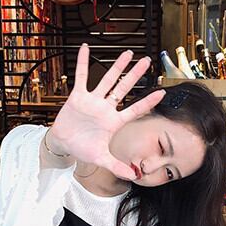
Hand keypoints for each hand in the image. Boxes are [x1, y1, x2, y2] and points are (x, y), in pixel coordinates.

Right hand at [47, 44, 165, 180]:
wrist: (63, 144)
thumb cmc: (83, 149)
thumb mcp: (101, 159)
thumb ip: (118, 166)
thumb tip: (134, 177)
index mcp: (114, 122)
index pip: (135, 110)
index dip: (148, 102)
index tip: (162, 92)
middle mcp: (106, 108)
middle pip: (124, 88)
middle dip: (135, 75)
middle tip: (147, 61)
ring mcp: (93, 101)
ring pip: (107, 80)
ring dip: (117, 66)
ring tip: (128, 52)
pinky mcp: (78, 97)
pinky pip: (81, 77)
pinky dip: (83, 63)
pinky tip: (86, 48)